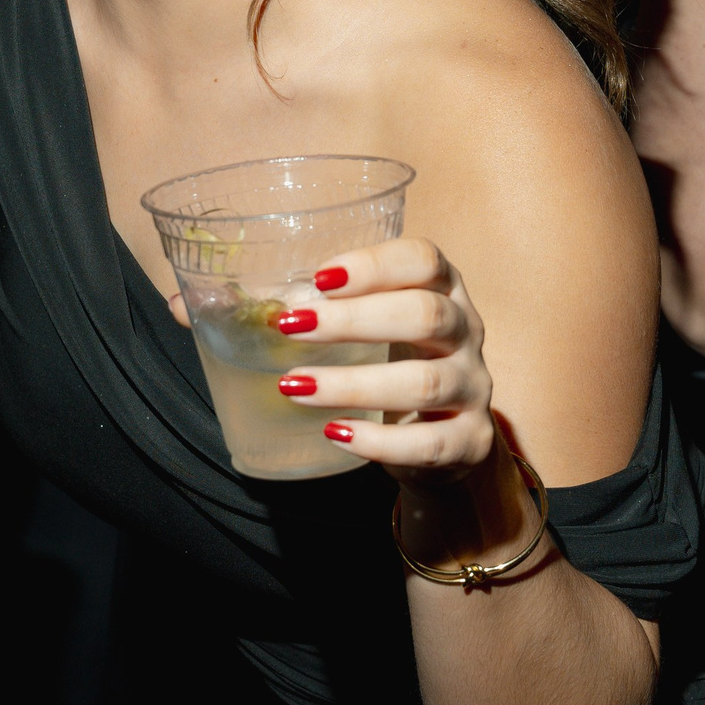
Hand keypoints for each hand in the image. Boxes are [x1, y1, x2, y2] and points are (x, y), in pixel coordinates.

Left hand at [270, 237, 496, 480]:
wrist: (450, 438)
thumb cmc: (399, 365)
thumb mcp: (377, 329)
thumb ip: (325, 311)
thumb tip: (231, 302)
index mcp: (445, 291)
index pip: (424, 261)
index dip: (374, 266)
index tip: (319, 279)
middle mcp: (467, 333)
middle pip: (426, 314)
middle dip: (353, 320)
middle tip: (292, 328)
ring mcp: (473, 388)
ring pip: (423, 383)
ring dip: (352, 385)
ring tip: (295, 385)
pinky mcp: (470, 440)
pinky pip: (428, 443)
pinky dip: (378, 442)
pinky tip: (336, 433)